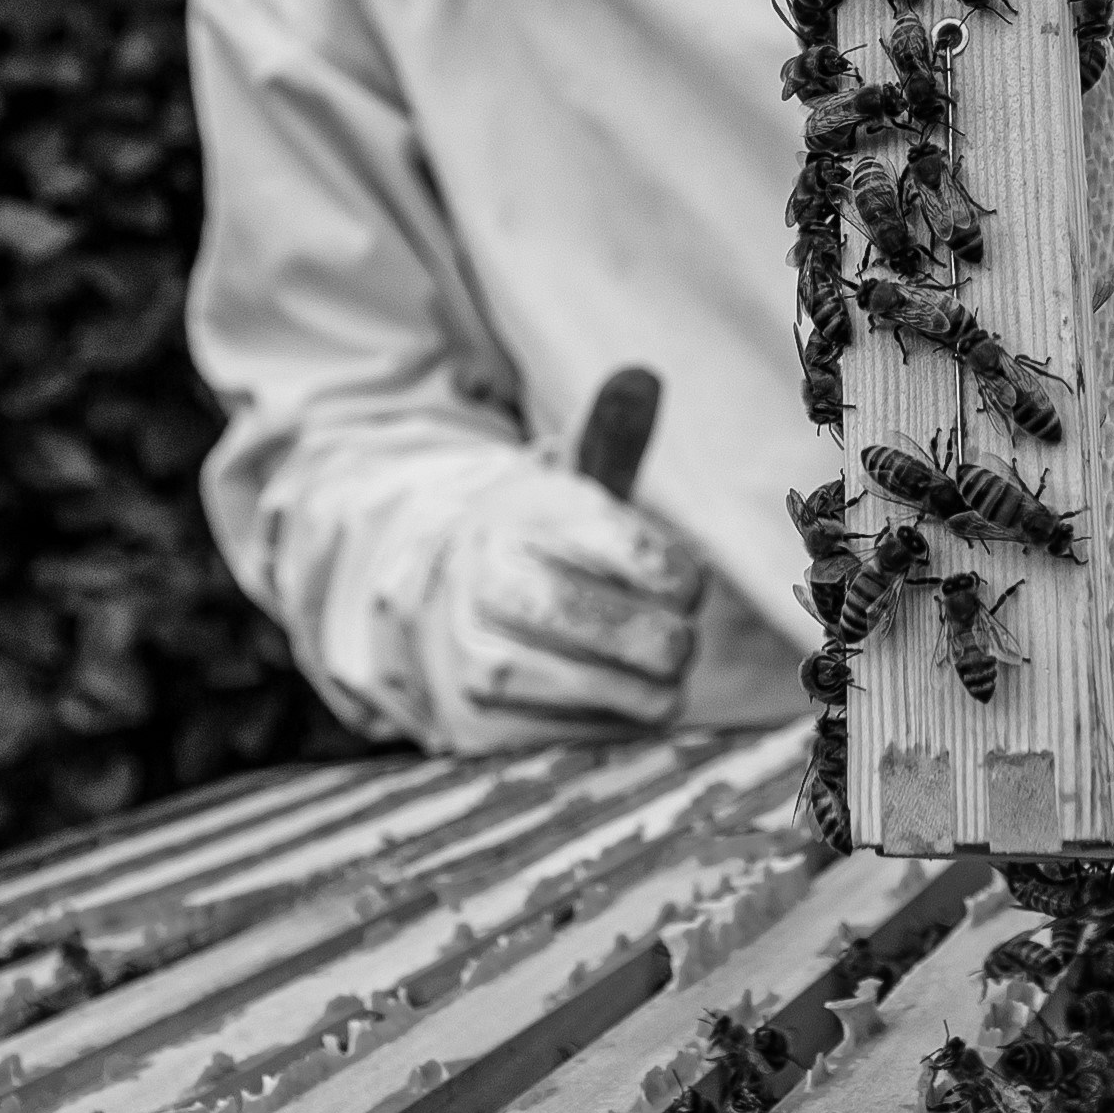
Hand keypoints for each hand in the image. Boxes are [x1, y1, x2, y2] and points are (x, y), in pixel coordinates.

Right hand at [370, 457, 703, 753]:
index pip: (656, 563)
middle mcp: (491, 590)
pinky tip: (597, 688)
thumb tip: (642, 374)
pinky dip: (620, 719)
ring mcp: (483, 667)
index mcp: (522, 518)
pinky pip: (606, 739)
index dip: (683, 576)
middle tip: (663, 623)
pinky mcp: (487, 732)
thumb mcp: (564, 482)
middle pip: (657, 640)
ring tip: (636, 657)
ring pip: (642, 698)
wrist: (430, 609)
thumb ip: (610, 433)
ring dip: (659, 682)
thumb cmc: (531, 542)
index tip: (674, 576)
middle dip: (676, 634)